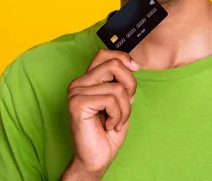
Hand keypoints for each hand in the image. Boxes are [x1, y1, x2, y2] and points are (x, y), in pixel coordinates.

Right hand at [62, 50, 139, 179]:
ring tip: (116, 121)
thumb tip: (132, 65)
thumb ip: (122, 83)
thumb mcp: (121, 101)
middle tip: (126, 105)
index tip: (135, 69)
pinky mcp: (77, 104)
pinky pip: (111, 100)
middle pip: (114, 65)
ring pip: (116, 87)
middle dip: (130, 85)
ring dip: (125, 108)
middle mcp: (78, 83)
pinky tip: (109, 125)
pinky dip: (118, 115)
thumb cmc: (109, 131)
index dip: (123, 58)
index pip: (104, 54)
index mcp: (88, 80)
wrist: (97, 157)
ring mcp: (75, 92)